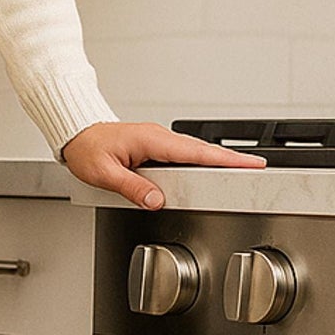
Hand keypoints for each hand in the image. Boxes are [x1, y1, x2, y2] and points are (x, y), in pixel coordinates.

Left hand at [58, 121, 266, 209]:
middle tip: (257, 168)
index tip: (248, 164)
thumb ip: (132, 188)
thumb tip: (156, 201)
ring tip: (241, 172)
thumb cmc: (86, 149)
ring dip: (217, 160)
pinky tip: (208, 172)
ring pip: (194, 153)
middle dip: (231, 159)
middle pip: (202, 150)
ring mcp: (158, 141)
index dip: (223, 159)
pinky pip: (182, 156)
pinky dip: (199, 162)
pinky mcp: (155, 147)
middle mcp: (159, 138)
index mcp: (152, 140)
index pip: (195, 152)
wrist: (76, 133)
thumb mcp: (104, 174)